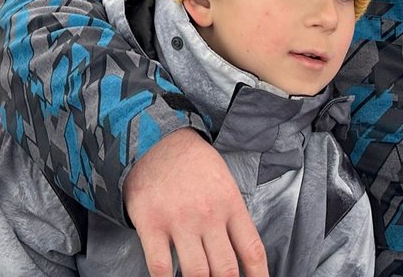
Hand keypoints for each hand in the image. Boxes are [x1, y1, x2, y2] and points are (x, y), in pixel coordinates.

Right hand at [124, 129, 268, 276]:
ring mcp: (178, 220)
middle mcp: (207, 214)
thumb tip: (241, 257)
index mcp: (230, 203)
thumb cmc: (192, 164)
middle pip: (226, 270)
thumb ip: (233, 218)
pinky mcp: (150, 223)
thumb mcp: (224, 182)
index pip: (252, 251)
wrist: (154, 139)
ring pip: (197, 273)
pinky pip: (160, 266)